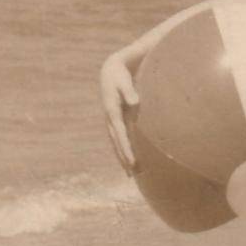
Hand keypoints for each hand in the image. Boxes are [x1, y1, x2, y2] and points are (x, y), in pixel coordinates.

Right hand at [100, 54, 139, 171]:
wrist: (110, 70)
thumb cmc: (120, 76)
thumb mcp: (123, 82)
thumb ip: (129, 92)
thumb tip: (135, 103)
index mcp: (112, 112)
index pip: (120, 136)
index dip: (126, 149)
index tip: (132, 162)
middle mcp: (110, 120)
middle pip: (117, 144)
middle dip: (124, 159)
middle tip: (132, 174)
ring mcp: (112, 121)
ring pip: (116, 143)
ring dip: (123, 158)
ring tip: (131, 174)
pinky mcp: (116, 120)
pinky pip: (119, 138)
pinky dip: (123, 150)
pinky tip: (130, 160)